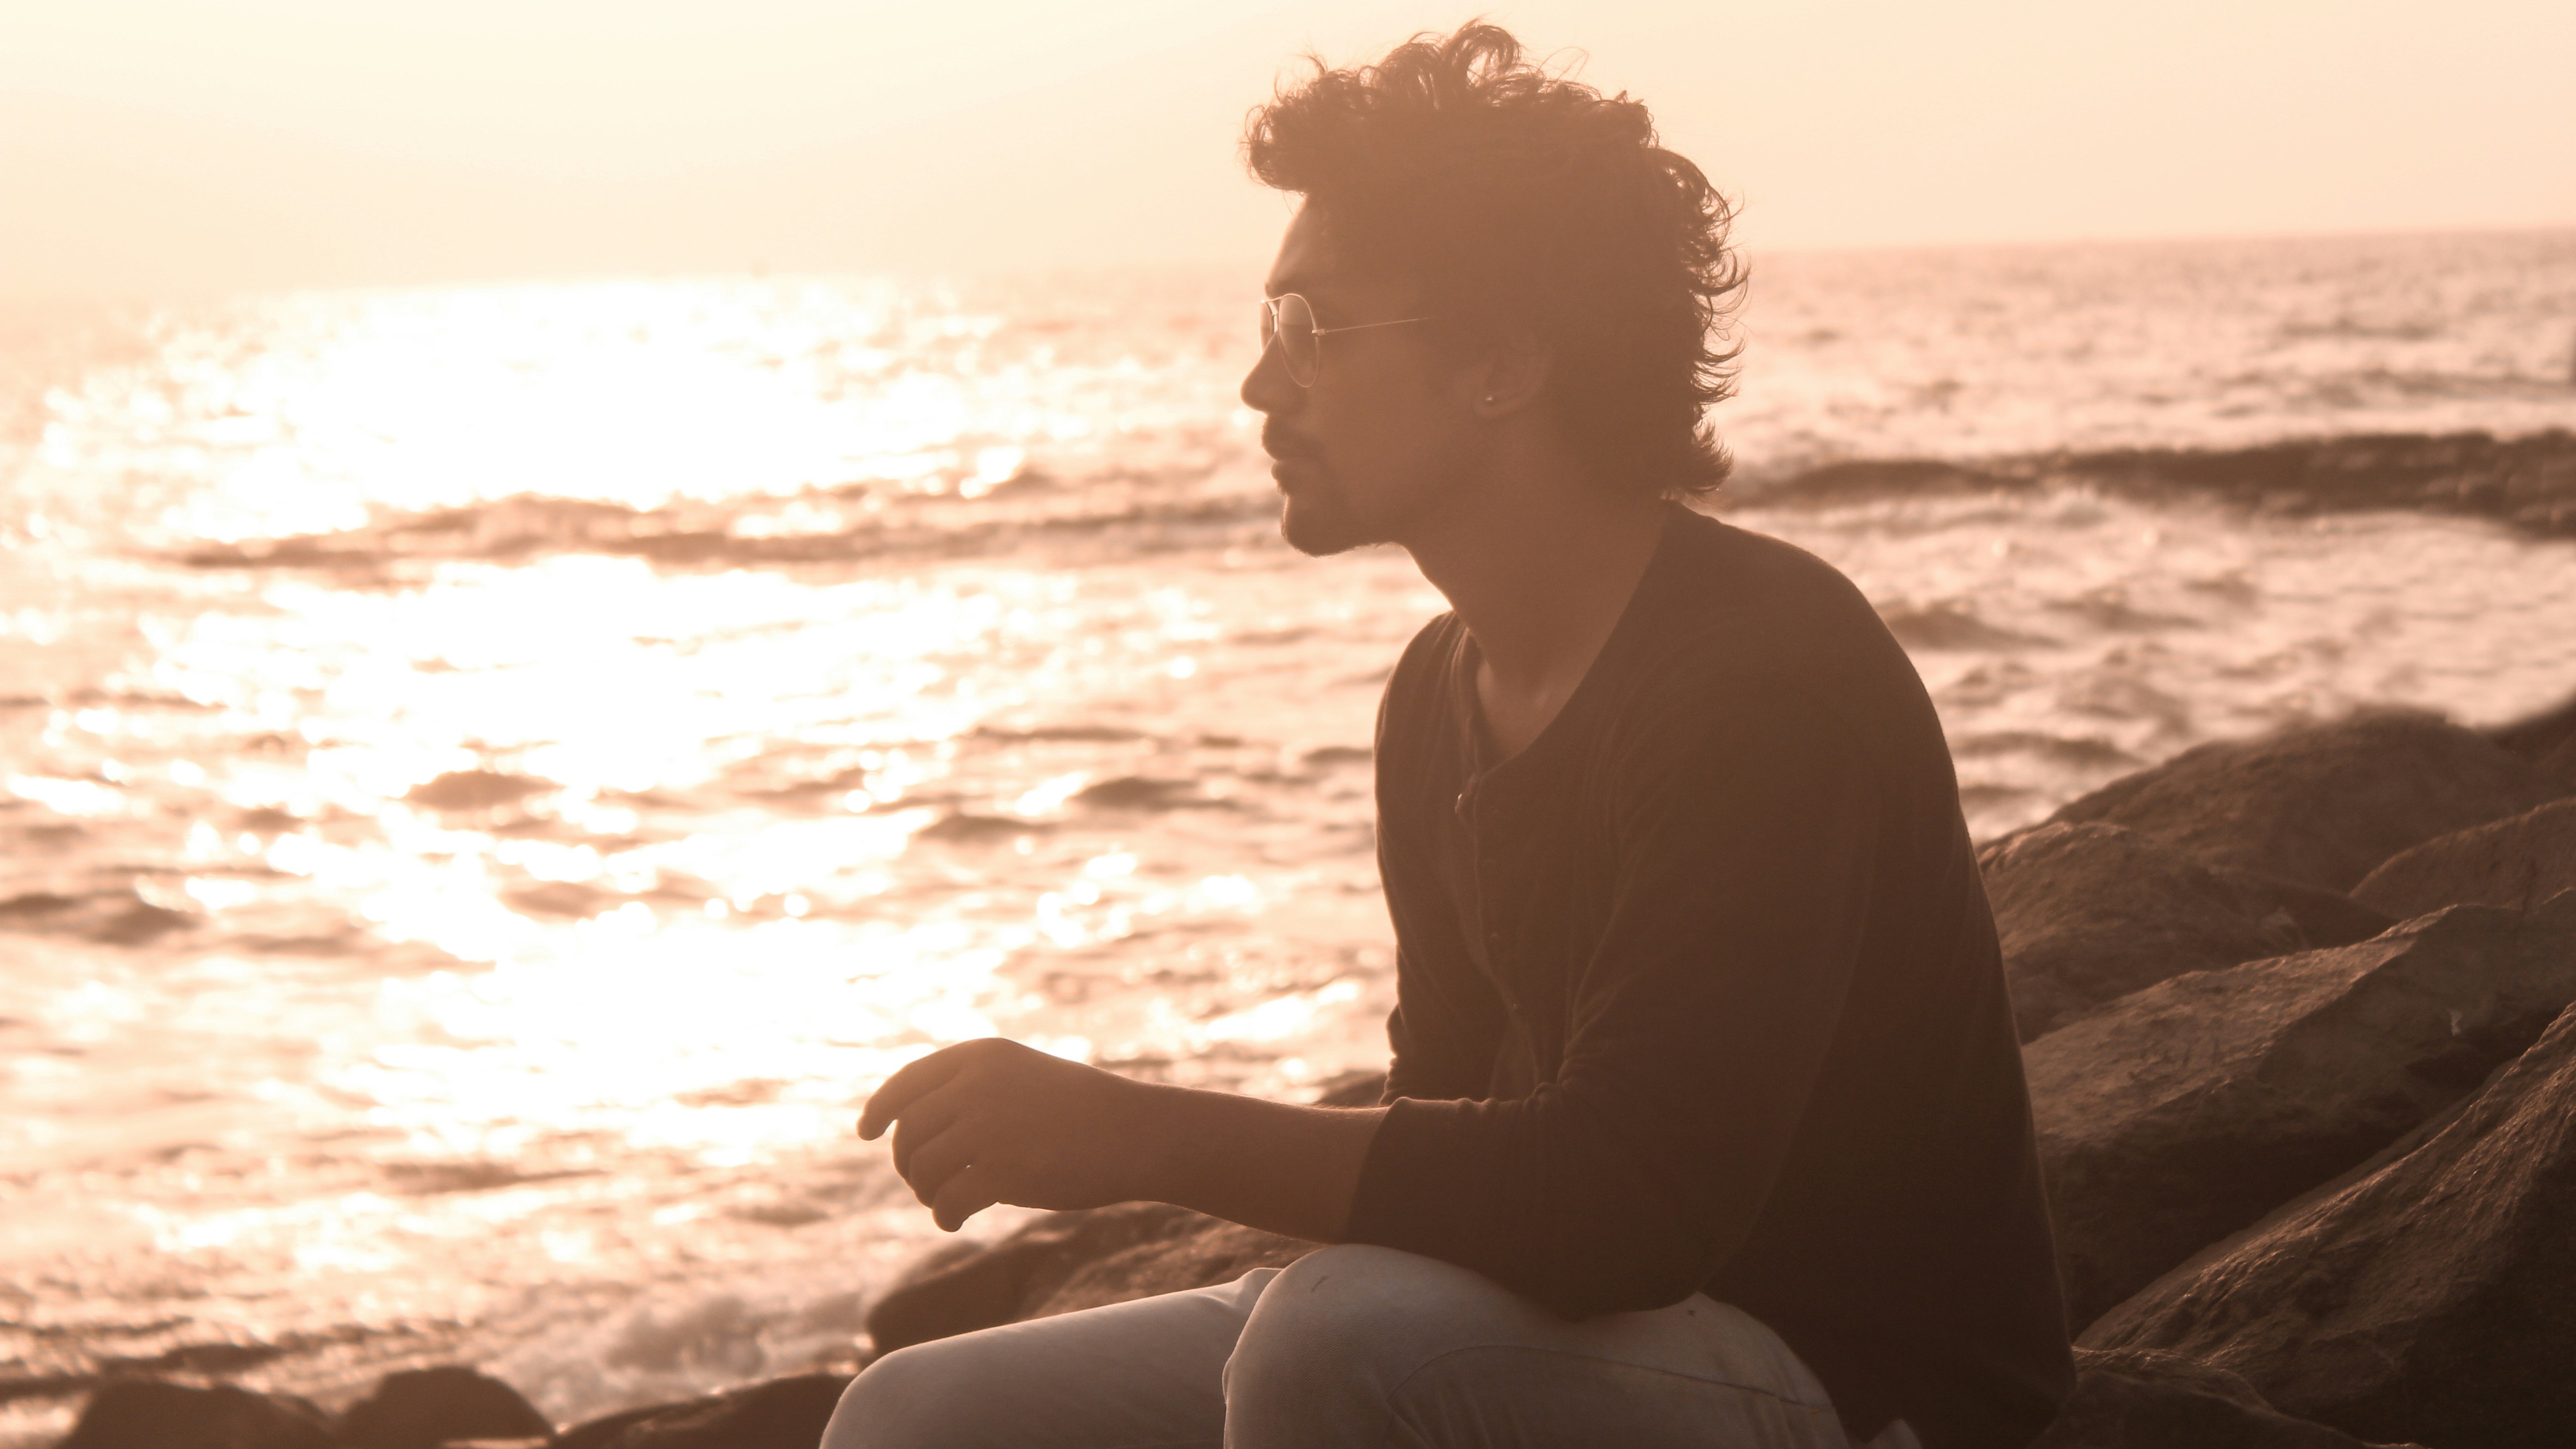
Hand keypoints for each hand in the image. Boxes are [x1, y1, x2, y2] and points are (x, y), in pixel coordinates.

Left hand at [858, 1038, 1158, 1231]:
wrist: (1137, 1134)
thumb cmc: (1084, 1111)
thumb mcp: (1024, 1078)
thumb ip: (972, 1091)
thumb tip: (910, 1128)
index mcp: (982, 1056)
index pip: (908, 1082)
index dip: (880, 1108)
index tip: (865, 1132)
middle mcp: (977, 1085)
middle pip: (909, 1132)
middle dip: (907, 1163)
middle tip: (922, 1184)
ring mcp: (987, 1127)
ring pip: (923, 1168)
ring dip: (925, 1192)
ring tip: (943, 1204)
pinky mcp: (1001, 1171)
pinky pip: (946, 1201)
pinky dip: (943, 1216)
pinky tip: (954, 1223)